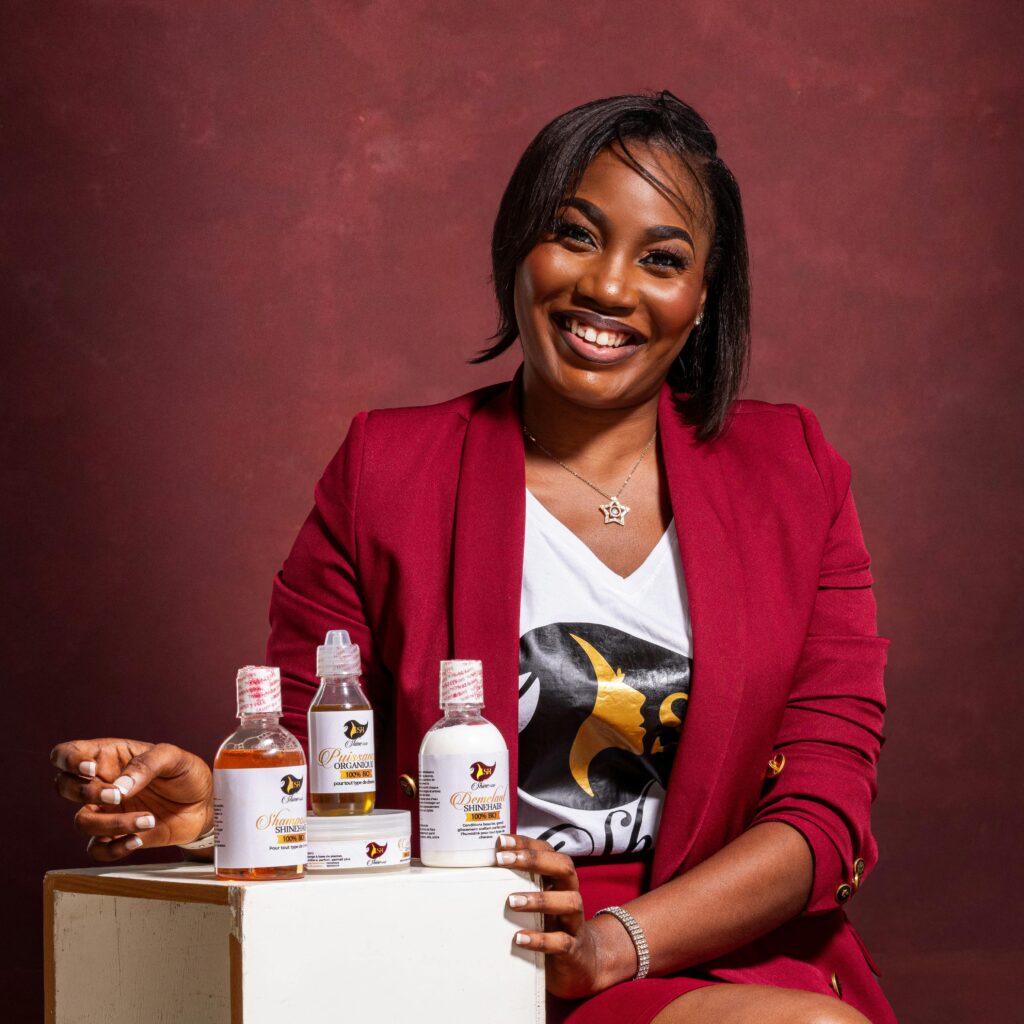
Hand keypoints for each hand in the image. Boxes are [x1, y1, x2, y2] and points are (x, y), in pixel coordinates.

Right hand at [51, 739, 213, 861]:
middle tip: (117, 795)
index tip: (91, 770)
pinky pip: (96, 849)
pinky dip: (114, 848)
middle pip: (63, 786)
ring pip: (81, 822)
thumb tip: (120, 786)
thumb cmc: (187, 775)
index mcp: (111, 757)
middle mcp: (103, 783)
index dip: (68, 761)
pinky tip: (138, 838)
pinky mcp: (117, 836)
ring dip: (110, 824)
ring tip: (147, 819)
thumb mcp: (174, 758)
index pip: (68, 754)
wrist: (205, 806)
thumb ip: (147, 764)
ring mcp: (107, 811)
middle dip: (84, 793)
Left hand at [498, 834, 623, 999]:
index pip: (548, 851)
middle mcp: (570, 893)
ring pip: (569, 902)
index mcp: (559, 879)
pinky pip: (562, 942)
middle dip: (534, 860)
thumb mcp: (537, 899)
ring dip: (540, 899)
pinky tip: (519, 938)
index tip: (501, 841)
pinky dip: (541, 940)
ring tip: (511, 901)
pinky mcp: (573, 949)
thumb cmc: (550, 922)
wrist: (580, 961)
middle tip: (503, 861)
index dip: (526, 843)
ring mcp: (574, 921)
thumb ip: (519, 883)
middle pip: (564, 867)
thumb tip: (481, 869)